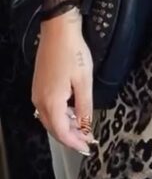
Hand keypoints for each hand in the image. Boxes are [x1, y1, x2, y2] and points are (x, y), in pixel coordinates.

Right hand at [32, 11, 96, 155]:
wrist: (58, 31)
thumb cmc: (73, 53)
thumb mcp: (84, 82)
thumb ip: (84, 107)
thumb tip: (85, 127)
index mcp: (51, 102)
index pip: (61, 132)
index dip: (75, 142)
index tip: (87, 147)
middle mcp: (40, 101)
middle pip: (54, 128)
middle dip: (70, 137)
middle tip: (87, 141)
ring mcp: (37, 93)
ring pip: (50, 119)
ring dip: (66, 126)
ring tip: (83, 128)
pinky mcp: (39, 86)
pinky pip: (48, 108)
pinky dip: (61, 115)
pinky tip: (73, 112)